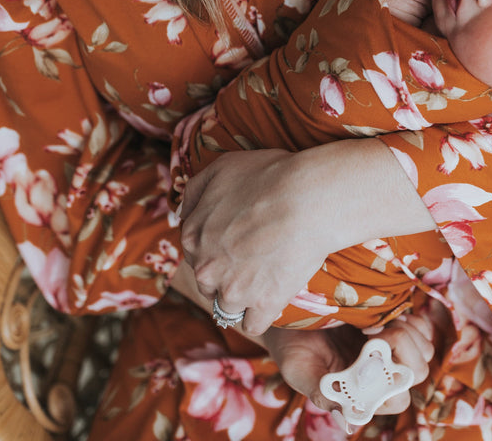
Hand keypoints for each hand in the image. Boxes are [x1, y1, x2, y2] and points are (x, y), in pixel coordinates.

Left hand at [179, 149, 329, 335]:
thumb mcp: (222, 167)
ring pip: (227, 307)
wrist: (308, 198)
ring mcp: (234, 291)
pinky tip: (272, 299)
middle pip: (209, 284)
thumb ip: (195, 191)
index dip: (218, 248)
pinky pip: (254, 324)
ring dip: (241, 298)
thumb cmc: (269, 176)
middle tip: (253, 260)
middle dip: (226, 276)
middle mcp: (206, 269)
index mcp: (193, 237)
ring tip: (264, 280)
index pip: (196, 254)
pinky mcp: (263, 305)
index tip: (238, 242)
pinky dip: (261, 315)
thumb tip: (183, 211)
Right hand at [264, 314, 435, 419]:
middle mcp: (383, 374)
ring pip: (424, 350)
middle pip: (419, 372)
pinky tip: (387, 314)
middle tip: (374, 333)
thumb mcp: (299, 370)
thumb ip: (321, 393)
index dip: (393, 383)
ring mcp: (392, 349)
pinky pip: (422, 327)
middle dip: (403, 350)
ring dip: (406, 333)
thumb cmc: (292, 347)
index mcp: (364, 392)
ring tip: (376, 322)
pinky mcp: (395, 324)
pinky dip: (411, 320)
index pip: (398, 400)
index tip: (370, 359)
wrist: (291, 314)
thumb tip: (346, 420)